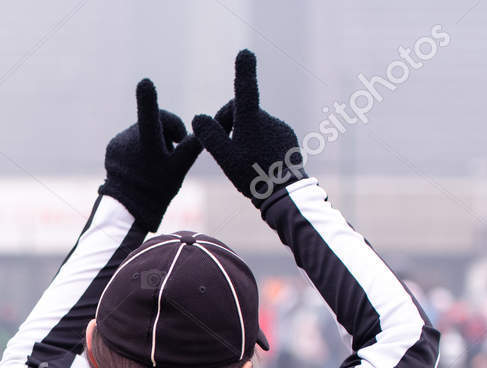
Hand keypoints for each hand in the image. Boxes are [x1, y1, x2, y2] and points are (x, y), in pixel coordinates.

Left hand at [99, 79, 200, 231]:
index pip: (151, 118)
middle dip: (168, 133)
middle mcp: (129, 141)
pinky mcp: (111, 147)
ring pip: (144, 129)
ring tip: (155, 162)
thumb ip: (194, 144)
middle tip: (172, 154)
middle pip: (157, 122)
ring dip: (154, 139)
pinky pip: (130, 138)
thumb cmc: (158, 191)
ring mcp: (118, 143)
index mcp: (148, 146)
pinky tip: (141, 163)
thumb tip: (214, 123)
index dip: (149, 100)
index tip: (145, 82)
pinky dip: (139, 147)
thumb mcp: (181, 168)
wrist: (127, 211)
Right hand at [191, 50, 305, 207]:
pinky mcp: (288, 139)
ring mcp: (280, 128)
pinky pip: (267, 136)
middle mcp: (268, 119)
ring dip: (243, 137)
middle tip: (223, 150)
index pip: (245, 89)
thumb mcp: (225, 158)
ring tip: (241, 163)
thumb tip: (198, 118)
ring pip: (254, 126)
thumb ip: (210, 136)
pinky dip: (257, 145)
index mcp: (252, 120)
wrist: (285, 194)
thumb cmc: (253, 176)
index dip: (244, 70)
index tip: (244, 53)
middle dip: (230, 124)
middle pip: (242, 113)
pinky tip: (256, 165)